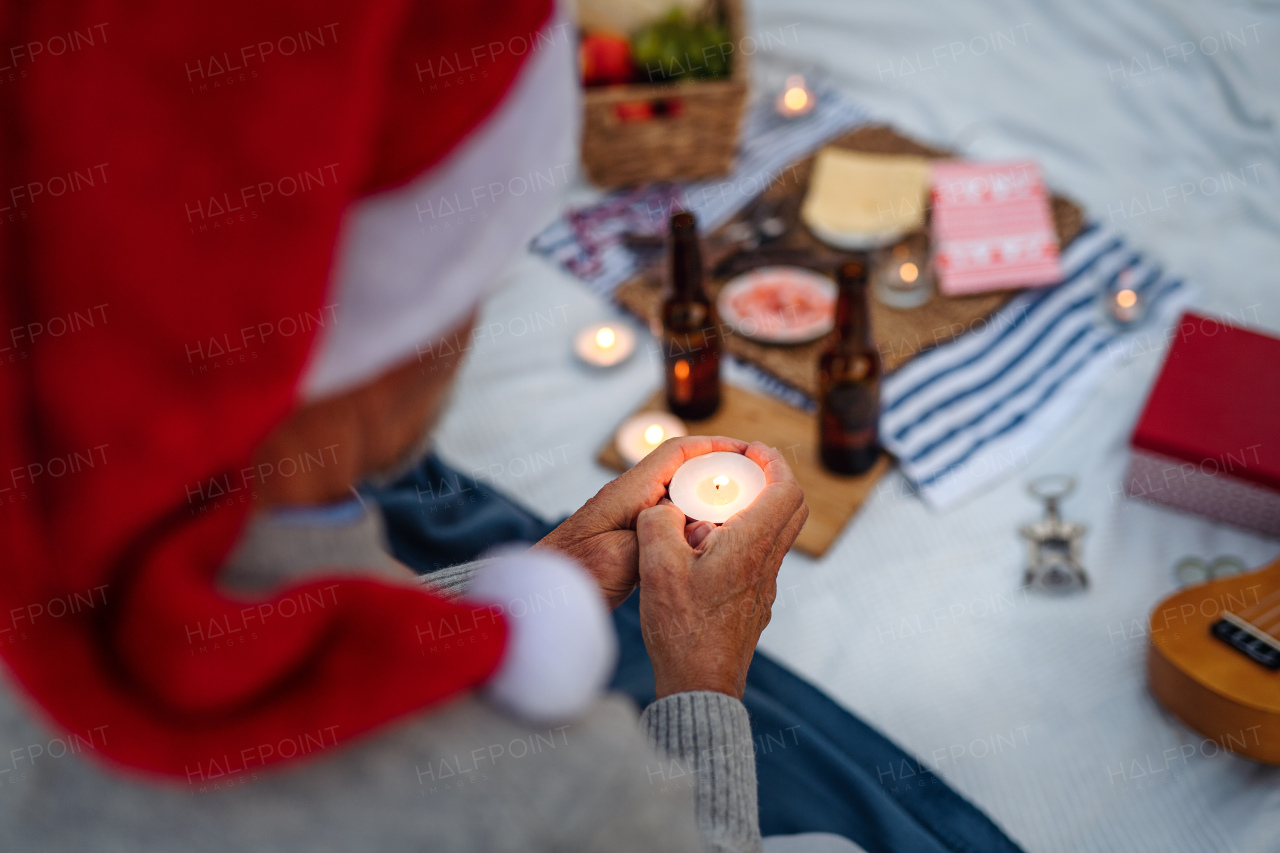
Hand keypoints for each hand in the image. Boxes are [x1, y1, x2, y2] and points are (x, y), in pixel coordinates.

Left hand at [532, 436, 749, 609]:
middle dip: (718, 473)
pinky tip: (709, 542)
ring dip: (707, 500)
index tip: (746, 452)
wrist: (540, 598)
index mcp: (629, 492)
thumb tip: (703, 528)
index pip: (676, 452)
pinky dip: (692, 524)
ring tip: (742, 512)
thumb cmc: (573, 574)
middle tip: (754, 485)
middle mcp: (630, 498)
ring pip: (677, 498)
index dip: (714, 446)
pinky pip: (668, 521)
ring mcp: (629, 518)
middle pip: (682, 471)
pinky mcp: (627, 538)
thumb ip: (661, 537)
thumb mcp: (621, 557)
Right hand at [635, 442, 806, 698]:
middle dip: (771, 478)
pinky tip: (704, 550)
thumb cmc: (682, 630)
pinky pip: (759, 557)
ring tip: (712, 510)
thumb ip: (658, 522)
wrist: (700, 686)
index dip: (772, 461)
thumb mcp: (657, 566)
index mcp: (751, 546)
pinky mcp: (755, 603)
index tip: (749, 451)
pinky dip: (743, 538)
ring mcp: (764, 586)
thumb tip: (664, 509)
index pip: (786, 488)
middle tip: (739, 470)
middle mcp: (767, 563)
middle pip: (792, 506)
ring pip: (776, 533)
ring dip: (755, 510)